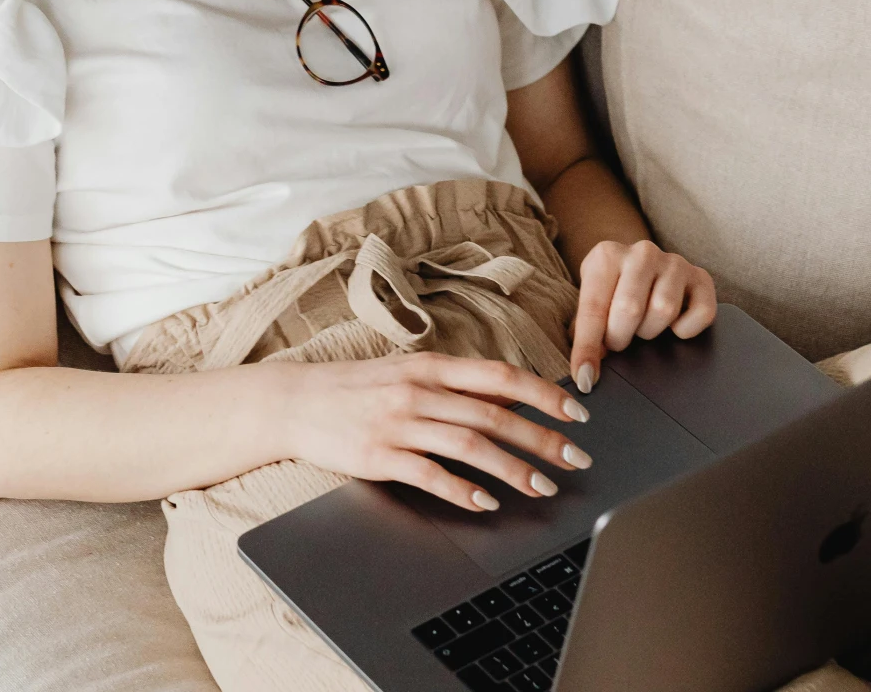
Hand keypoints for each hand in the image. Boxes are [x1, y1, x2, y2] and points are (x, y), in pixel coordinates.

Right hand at [269, 352, 593, 512]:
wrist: (295, 402)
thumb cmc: (356, 388)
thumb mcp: (408, 372)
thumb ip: (457, 384)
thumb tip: (511, 393)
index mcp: (431, 366)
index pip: (500, 376)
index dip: (543, 395)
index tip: (576, 413)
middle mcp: (419, 391)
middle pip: (494, 414)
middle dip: (542, 439)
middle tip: (575, 459)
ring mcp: (398, 423)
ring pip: (470, 445)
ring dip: (512, 468)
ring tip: (541, 487)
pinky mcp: (379, 455)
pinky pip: (430, 474)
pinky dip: (462, 490)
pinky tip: (486, 503)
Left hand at [569, 241, 716, 391]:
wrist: (639, 265)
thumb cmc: (611, 289)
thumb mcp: (591, 300)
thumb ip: (584, 331)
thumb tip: (586, 371)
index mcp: (606, 256)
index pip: (593, 308)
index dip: (587, 347)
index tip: (585, 379)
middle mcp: (642, 253)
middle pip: (630, 309)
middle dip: (620, 337)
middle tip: (618, 341)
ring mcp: (674, 263)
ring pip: (664, 310)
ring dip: (650, 331)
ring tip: (642, 328)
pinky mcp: (701, 277)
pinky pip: (701, 313)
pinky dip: (686, 329)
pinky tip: (673, 326)